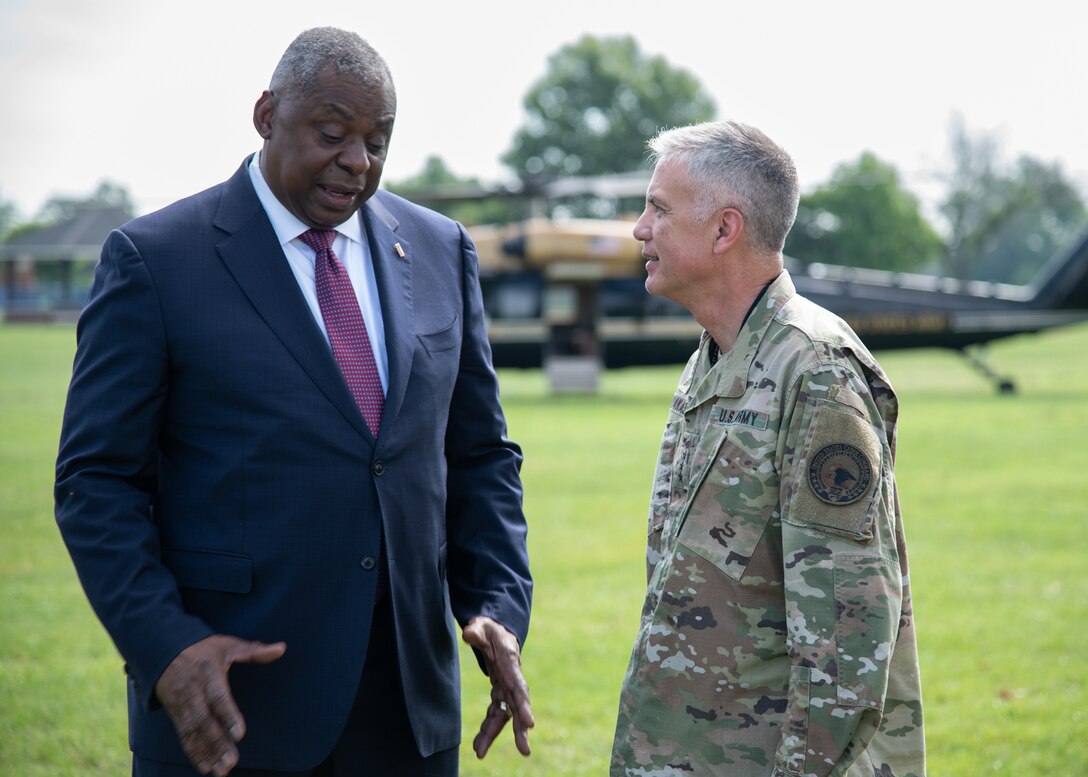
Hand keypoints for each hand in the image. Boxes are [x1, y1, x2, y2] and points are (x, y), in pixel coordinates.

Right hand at [153, 634, 285, 775]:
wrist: (164, 650)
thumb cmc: (204, 649)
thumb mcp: (228, 644)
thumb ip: (254, 650)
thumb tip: (281, 648)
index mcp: (208, 673)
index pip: (218, 697)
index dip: (228, 715)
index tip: (239, 734)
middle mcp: (193, 691)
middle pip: (204, 721)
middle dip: (217, 743)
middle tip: (231, 762)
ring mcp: (182, 704)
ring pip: (193, 732)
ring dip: (206, 753)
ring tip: (221, 771)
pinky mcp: (176, 714)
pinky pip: (184, 736)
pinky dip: (193, 752)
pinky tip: (205, 767)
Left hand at [462, 616, 533, 757]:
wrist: (495, 631)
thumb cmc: (489, 628)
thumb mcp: (482, 625)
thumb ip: (476, 631)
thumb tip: (469, 634)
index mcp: (510, 664)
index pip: (519, 687)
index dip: (524, 705)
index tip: (530, 723)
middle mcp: (512, 679)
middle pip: (518, 707)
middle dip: (520, 729)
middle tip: (524, 750)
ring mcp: (506, 688)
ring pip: (505, 715)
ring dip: (494, 734)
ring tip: (480, 752)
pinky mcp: (499, 692)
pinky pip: (495, 713)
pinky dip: (487, 729)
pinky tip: (477, 745)